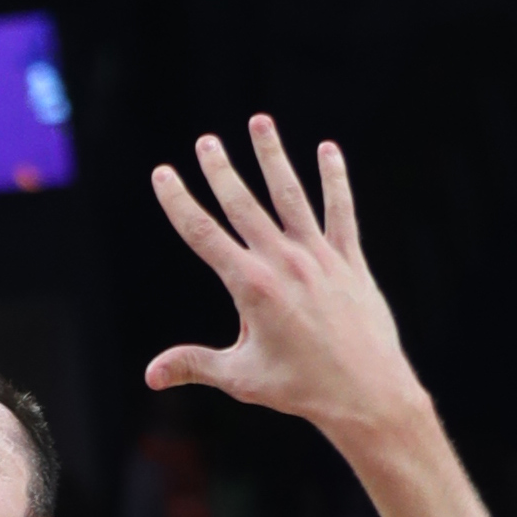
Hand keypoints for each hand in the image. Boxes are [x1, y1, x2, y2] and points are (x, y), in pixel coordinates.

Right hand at [145, 118, 425, 436]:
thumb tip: (150, 375)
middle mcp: (283, 263)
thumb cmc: (301, 389)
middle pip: (243, 205)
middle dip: (221, 170)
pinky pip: (341, 211)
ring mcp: (319, 258)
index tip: (164, 174)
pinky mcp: (350, 261)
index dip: (179, 201)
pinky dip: (335, 180)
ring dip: (273, 157)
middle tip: (205, 141)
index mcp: (251, 287)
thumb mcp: (241, 378)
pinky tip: (328, 150)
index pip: (204, 234)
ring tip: (259, 122)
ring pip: (291, 196)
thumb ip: (194, 365)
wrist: (366, 394)